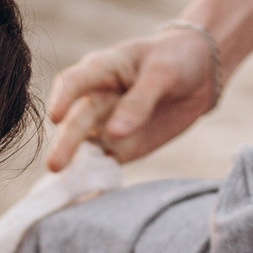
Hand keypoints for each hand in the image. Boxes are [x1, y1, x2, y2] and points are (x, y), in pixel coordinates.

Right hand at [45, 27, 218, 170]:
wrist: (198, 76)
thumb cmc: (175, 61)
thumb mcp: (162, 73)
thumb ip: (139, 101)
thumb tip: (113, 133)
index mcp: (102, 69)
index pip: (74, 82)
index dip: (63, 98)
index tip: (56, 117)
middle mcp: (96, 99)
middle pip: (78, 121)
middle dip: (66, 143)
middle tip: (55, 166)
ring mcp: (105, 126)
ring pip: (85, 147)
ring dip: (76, 165)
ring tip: (68, 183)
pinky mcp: (118, 148)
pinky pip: (104, 164)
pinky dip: (96, 177)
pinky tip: (88, 191)